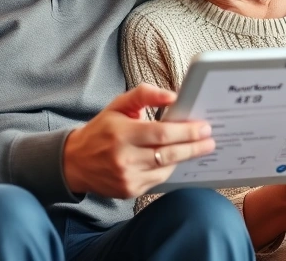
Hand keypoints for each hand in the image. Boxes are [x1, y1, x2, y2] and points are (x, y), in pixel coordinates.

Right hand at [63, 84, 214, 197]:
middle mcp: (124, 157)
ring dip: (184, 158)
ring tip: (197, 148)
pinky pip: (158, 180)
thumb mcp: (118, 105)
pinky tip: (177, 159)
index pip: (162, 133)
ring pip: (166, 169)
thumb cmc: (101, 129)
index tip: (204, 127)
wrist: (75, 162)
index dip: (186, 132)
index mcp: (121, 133)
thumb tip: (172, 96)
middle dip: (193, 147)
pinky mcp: (129, 191)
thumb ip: (145, 94)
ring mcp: (127, 177)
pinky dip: (169, 168)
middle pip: (169, 154)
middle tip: (210, 140)